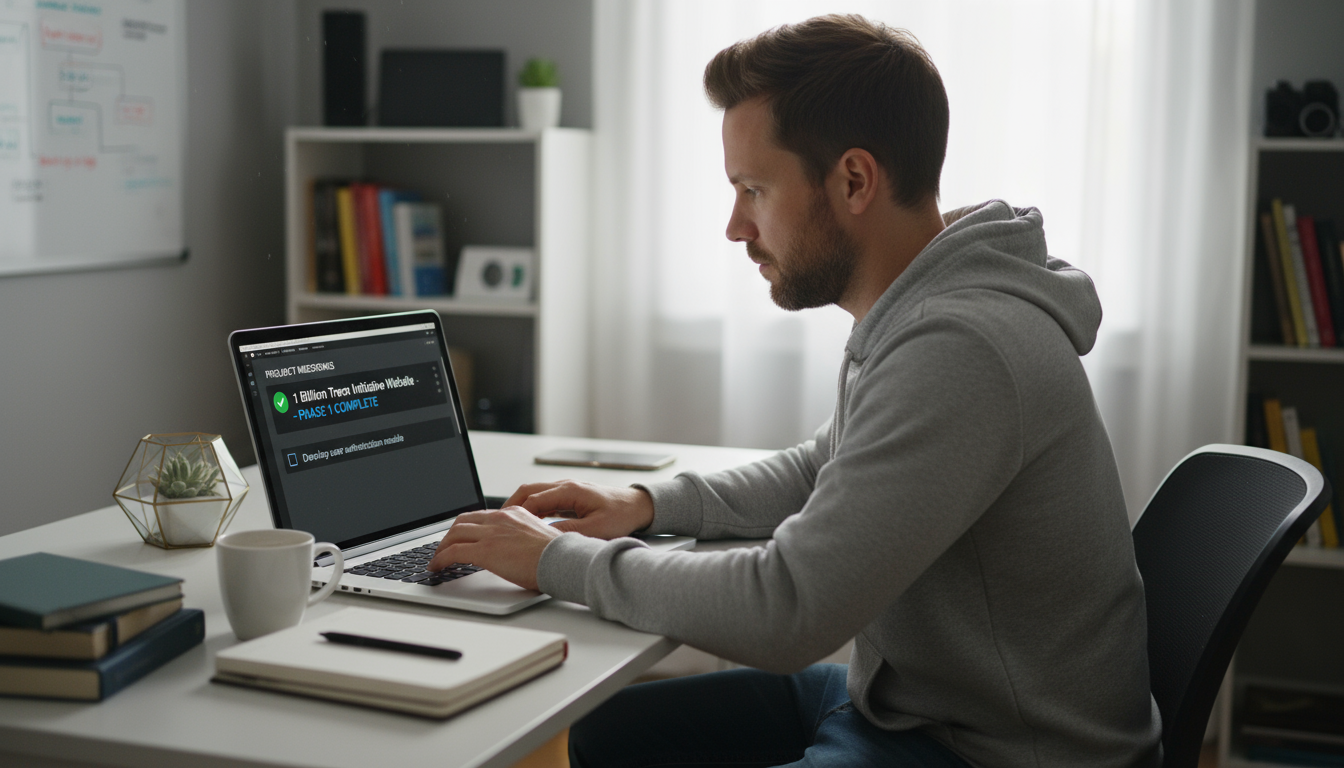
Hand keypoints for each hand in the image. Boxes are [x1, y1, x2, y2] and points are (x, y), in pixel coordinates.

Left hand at [429, 507, 561, 590]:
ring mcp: (492, 533)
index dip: (467, 527)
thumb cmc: (557, 556)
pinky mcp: (485, 549)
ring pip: (455, 534)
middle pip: (463, 521)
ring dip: (442, 547)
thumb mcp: (536, 537)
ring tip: (437, 559)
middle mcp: (500, 518)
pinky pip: (454, 551)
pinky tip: (437, 567)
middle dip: (450, 535)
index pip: (481, 516)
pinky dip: (441, 559)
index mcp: (513, 514)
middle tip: (444, 548)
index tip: (461, 537)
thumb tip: (514, 551)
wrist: (563, 560)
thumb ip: (521, 538)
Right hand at [504, 480, 654, 539]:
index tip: (503, 526)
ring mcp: (566, 489)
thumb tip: (544, 537)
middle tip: (496, 524)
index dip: (515, 513)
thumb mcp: (596, 528)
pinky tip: (525, 524)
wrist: (638, 506)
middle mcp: (565, 486)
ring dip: (518, 507)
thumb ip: (569, 532)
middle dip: (509, 507)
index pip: (532, 499)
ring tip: (506, 525)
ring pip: (533, 494)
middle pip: (527, 491)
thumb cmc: (622, 514)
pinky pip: (543, 500)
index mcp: (569, 491)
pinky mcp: (569, 496)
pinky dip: (530, 509)